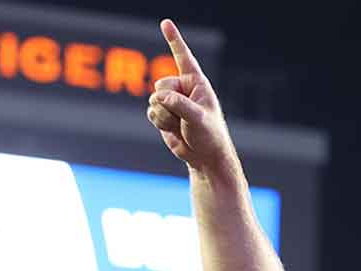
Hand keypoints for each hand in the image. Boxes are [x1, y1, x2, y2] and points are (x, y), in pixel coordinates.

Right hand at [147, 19, 237, 174]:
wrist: (204, 157)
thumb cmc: (209, 135)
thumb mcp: (198, 118)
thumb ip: (180, 104)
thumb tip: (160, 97)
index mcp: (197, 83)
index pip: (183, 57)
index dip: (174, 40)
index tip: (165, 23)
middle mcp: (183, 88)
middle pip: (161, 84)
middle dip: (169, 103)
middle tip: (184, 117)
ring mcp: (171, 101)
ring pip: (154, 101)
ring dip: (166, 117)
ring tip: (181, 126)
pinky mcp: (163, 114)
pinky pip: (151, 112)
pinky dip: (160, 123)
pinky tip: (173, 130)